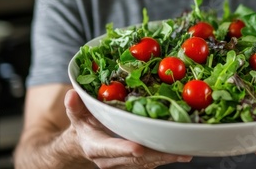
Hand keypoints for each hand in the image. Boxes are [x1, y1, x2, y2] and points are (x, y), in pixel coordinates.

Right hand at [64, 89, 192, 167]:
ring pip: (147, 164)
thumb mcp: (77, 114)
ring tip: (185, 154)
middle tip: (175, 151)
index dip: (124, 149)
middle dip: (155, 156)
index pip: (110, 149)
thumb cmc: (85, 125)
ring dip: (166, 158)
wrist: (85, 143)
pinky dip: (167, 158)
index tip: (138, 148)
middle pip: (135, 160)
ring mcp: (123, 163)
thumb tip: (71, 93)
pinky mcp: (135, 163)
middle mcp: (110, 160)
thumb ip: (75, 106)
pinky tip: (183, 154)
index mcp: (96, 147)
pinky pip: (152, 162)